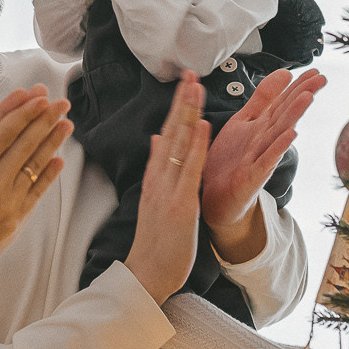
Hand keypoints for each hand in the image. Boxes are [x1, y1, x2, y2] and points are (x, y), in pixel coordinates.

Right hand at [0, 87, 70, 339]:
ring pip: (35, 163)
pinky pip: (38, 190)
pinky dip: (50, 173)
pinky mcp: (17, 217)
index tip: (35, 96)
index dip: (21, 112)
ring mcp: (9, 200)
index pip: (2, 132)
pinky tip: (60, 158)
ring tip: (67, 121)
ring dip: (52, 140)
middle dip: (43, 119)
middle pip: (24, 143)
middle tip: (59, 100)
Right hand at [124, 71, 210, 302]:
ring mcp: (167, 190)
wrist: (145, 275)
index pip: (166, 134)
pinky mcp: (178, 205)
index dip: (175, 108)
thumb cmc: (154, 242)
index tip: (184, 84)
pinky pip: (189, 171)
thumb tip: (158, 141)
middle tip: (189, 73)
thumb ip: (157, 168)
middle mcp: (158, 179)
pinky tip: (202, 126)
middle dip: (181, 102)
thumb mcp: (153, 199)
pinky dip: (196, 146)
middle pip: (171, 132)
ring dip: (188, 114)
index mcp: (155, 177)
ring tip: (195, 87)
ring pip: (179, 145)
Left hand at [202, 67, 327, 262]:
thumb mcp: (244, 122)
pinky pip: (266, 160)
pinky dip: (278, 148)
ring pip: (279, 134)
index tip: (316, 70)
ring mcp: (260, 158)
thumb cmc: (230, 161)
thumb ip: (263, 99)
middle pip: (285, 115)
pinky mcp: (251, 177)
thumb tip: (284, 73)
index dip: (298, 85)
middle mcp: (265, 141)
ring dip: (293, 116)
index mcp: (262, 126)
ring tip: (307, 98)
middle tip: (321, 79)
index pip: (282, 102)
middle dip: (302, 96)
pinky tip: (290, 135)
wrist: (215, 198)